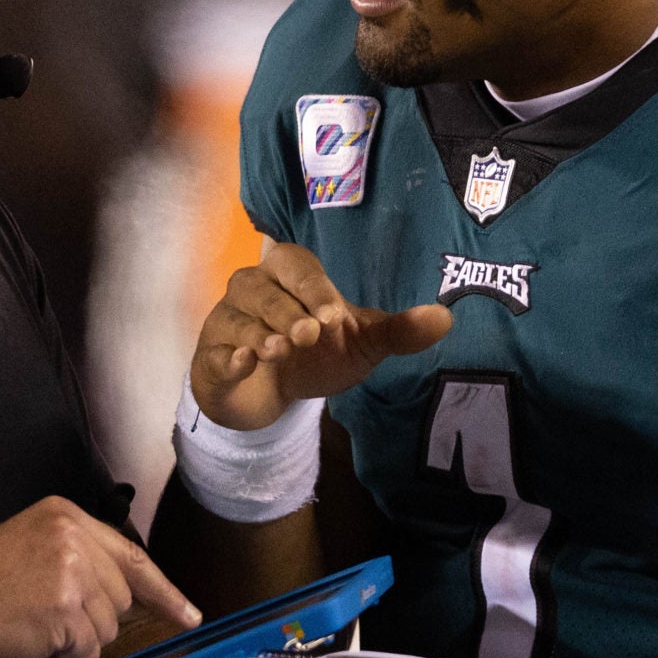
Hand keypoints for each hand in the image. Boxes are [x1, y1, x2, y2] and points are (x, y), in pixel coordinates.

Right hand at [0, 497, 199, 657]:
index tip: (188, 615)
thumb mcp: (30, 558)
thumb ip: (77, 568)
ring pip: (106, 629)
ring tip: (26, 632)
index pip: (131, 555)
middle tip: (37, 623)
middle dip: (88, 623)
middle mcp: (72, 535)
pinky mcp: (63, 606)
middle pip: (120, 598)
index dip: (163, 591)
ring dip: (71, 644)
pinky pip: (85, 652)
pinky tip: (25, 646)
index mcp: (64, 517)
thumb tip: (118, 608)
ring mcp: (70, 569)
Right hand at [191, 242, 449, 428]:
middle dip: (286, 310)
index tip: (334, 316)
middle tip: (310, 336)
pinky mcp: (212, 358)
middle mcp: (252, 290)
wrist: (274, 392)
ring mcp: (227, 323)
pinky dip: (228, 356)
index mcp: (288, 276)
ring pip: (234, 316)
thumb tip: (445, 318)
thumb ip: (398, 331)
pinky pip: (215, 352)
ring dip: (258, 332)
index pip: (295, 264)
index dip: (313, 287)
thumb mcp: (360, 343)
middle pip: (259, 286)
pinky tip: (245, 363)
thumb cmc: (318, 354)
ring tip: (280, 350)